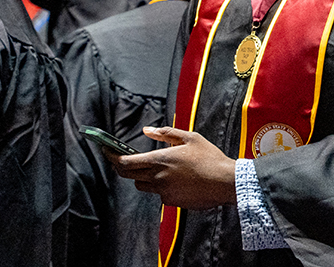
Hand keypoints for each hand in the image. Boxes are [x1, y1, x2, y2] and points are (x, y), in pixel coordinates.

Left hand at [107, 126, 236, 208]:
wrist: (225, 182)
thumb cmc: (210, 158)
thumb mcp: (191, 138)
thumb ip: (166, 133)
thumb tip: (147, 130)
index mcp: (160, 160)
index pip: (125, 162)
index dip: (112, 157)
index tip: (108, 151)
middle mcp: (157, 178)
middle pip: (128, 175)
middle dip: (123, 167)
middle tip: (124, 159)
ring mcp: (163, 192)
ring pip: (142, 185)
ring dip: (143, 177)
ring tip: (159, 169)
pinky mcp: (171, 202)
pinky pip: (159, 193)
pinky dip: (161, 186)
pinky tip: (178, 180)